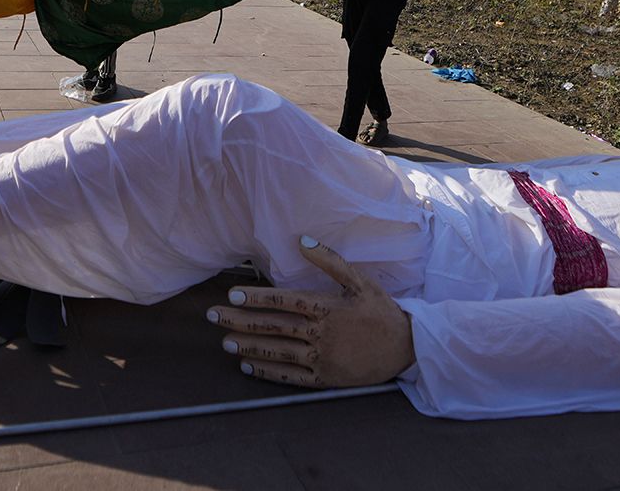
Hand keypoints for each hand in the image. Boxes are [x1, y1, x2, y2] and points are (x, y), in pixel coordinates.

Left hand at [206, 236, 415, 388]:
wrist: (406, 348)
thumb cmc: (381, 311)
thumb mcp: (361, 281)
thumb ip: (331, 262)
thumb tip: (303, 241)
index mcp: (327, 307)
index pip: (284, 301)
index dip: (256, 298)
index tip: (231, 295)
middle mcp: (321, 334)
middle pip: (273, 326)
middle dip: (240, 320)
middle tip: (213, 316)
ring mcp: (322, 358)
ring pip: (278, 352)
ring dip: (249, 346)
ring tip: (225, 342)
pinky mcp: (324, 379)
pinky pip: (291, 377)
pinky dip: (268, 372)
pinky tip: (248, 367)